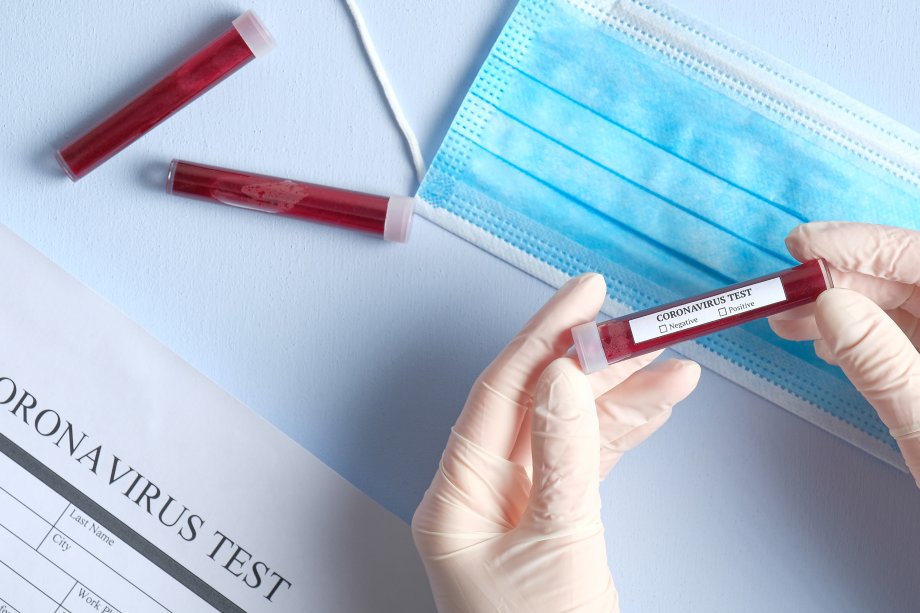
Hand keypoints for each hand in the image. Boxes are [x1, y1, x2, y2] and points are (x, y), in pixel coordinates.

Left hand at [412, 273, 700, 611]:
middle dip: (590, 363)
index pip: (497, 392)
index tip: (585, 293)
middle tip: (640, 329)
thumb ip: (562, 455)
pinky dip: (623, 434)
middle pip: (534, 403)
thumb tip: (564, 375)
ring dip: (620, 397)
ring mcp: (515, 506)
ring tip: (671, 365)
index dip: (543, 334)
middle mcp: (478, 494)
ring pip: (567, 428)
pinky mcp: (552, 519)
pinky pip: (586, 461)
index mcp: (454, 498)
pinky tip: (658, 405)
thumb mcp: (558, 546)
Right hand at [770, 222, 919, 486]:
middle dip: (844, 281)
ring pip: (906, 305)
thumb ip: (882, 360)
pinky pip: (907, 336)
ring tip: (793, 324)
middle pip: (912, 277)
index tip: (804, 244)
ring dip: (846, 309)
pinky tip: (830, 343)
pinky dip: (864, 335)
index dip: (861, 243)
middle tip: (786, 295)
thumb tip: (830, 303)